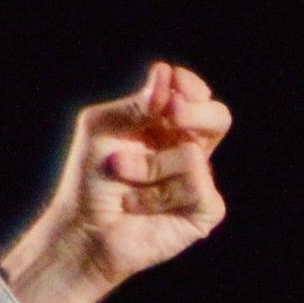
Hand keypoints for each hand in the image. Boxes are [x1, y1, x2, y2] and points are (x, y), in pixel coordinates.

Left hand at [0, 64, 231, 302]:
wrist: (85, 227)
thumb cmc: (90, 178)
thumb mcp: (102, 127)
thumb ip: (136, 105)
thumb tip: (166, 74)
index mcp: (166, 125)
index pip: (193, 96)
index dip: (189, 86)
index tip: (172, 81)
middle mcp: (187, 149)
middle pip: (218, 119)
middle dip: (197, 111)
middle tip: (172, 112)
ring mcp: (199, 181)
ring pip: (194, 154)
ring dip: (148, 166)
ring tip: (122, 176)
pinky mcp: (205, 211)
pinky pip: (195, 188)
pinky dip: (158, 195)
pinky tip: (138, 205)